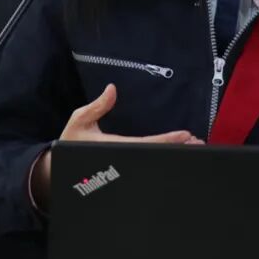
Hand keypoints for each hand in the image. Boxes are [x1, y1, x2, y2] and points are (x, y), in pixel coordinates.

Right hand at [30, 83, 203, 209]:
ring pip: (154, 161)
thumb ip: (97, 106)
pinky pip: (148, 162)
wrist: (59, 169)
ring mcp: (125, 165)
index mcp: (115, 148)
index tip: (185, 136)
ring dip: (174, 154)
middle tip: (199, 143)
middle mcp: (124, 159)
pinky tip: (177, 154)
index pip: (147, 144)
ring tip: (194, 147)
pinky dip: (164, 156)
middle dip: (178, 150)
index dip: (167, 141)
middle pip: (156, 156)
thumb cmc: (69, 142)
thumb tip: (112, 89)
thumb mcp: (79, 121)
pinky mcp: (125, 167)